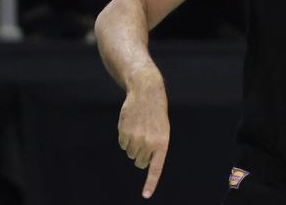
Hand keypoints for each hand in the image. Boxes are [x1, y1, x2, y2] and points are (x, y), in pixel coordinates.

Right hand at [118, 77, 169, 198]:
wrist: (146, 92)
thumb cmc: (156, 113)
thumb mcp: (163, 129)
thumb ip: (155, 147)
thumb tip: (144, 162)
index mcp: (162, 143)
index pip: (156, 167)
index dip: (150, 182)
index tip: (146, 195)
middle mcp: (149, 143)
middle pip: (139, 162)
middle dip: (141, 155)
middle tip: (145, 138)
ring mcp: (136, 138)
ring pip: (130, 153)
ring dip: (133, 144)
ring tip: (140, 128)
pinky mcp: (124, 132)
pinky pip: (122, 144)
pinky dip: (125, 138)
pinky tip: (131, 125)